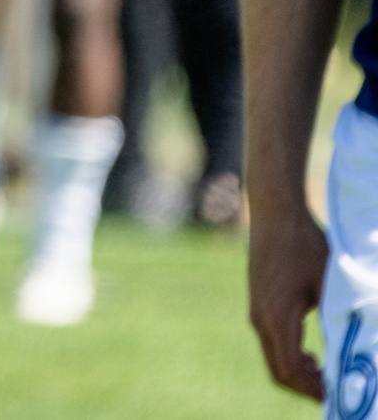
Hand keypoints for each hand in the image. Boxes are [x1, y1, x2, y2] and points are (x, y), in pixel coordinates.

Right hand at [250, 205, 330, 399]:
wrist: (274, 211)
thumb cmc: (304, 244)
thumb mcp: (329, 284)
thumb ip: (337, 320)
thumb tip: (353, 349)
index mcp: (276, 318)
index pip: (289, 372)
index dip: (313, 391)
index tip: (338, 397)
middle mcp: (260, 319)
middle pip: (278, 371)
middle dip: (305, 388)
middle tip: (335, 392)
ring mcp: (256, 311)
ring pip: (273, 357)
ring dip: (298, 372)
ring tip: (327, 375)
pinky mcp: (258, 303)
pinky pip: (271, 342)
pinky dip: (290, 356)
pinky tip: (312, 353)